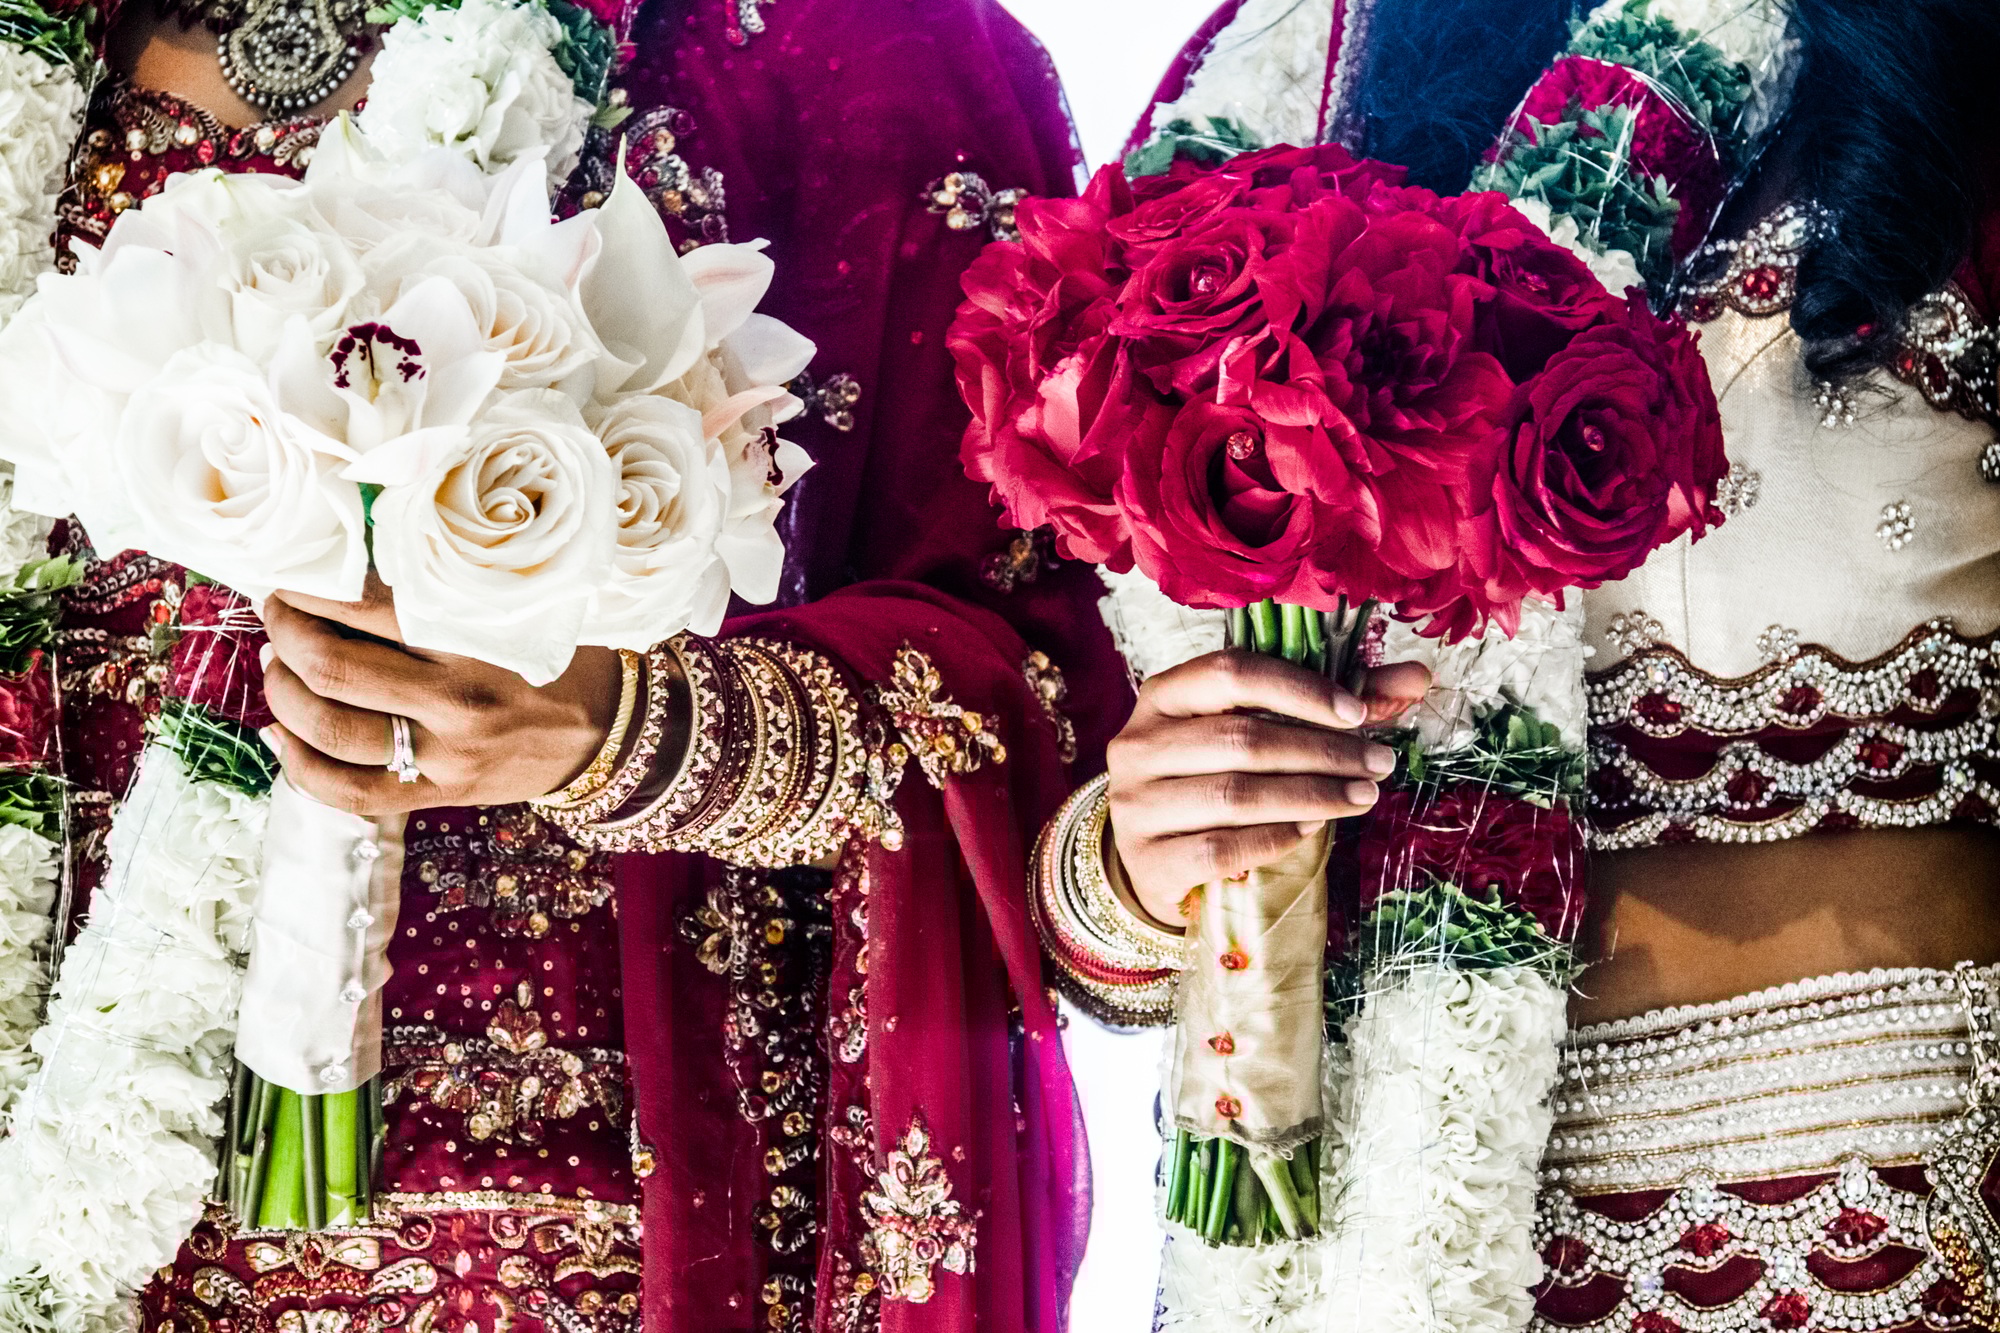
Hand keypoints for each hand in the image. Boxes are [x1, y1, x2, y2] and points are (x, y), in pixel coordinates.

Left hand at [257, 576, 623, 816]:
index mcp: (478, 641)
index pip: (368, 606)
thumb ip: (448, 592)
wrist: (608, 733)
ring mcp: (445, 755)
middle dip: (286, 633)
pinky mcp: (437, 794)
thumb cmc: (560, 658)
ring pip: (329, 727)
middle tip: (278, 613)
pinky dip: (298, 764)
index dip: (314, 588)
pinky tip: (280, 735)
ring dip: (283, 691)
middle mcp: (458, 700)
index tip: (297, 575)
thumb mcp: (517, 609)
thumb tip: (351, 569)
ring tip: (279, 666)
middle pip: (333, 667)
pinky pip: (346, 791)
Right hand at [1105, 651, 1430, 928]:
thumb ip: (1328, 705)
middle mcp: (1138, 744)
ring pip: (1234, 794)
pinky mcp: (1146, 860)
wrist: (1151, 859)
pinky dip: (1275, 837)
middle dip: (1322, 751)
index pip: (1230, 673)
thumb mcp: (1253, 732)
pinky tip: (1313, 830)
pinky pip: (1221, 848)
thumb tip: (1417, 677)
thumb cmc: (1211, 781)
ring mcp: (1135, 804)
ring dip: (1311, 795)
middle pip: (1241, 738)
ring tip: (1361, 796)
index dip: (1299, 689)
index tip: (1358, 713)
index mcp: (1163, 696)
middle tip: (1379, 763)